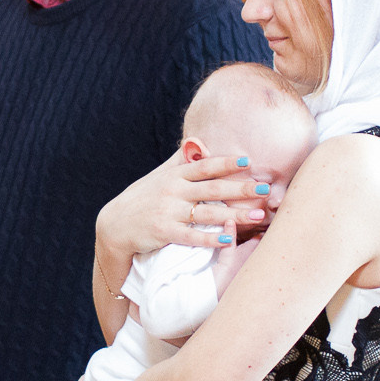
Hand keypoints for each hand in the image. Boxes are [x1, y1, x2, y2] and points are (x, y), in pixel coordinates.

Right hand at [96, 151, 270, 258]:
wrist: (114, 224)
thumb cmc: (142, 198)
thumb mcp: (159, 175)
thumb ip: (181, 160)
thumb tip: (199, 142)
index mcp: (174, 175)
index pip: (205, 166)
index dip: (226, 162)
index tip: (249, 160)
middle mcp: (173, 190)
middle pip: (212, 188)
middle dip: (240, 188)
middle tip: (265, 188)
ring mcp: (168, 211)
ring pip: (207, 212)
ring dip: (234, 214)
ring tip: (258, 216)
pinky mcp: (163, 232)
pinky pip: (191, 236)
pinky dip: (210, 237)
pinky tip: (229, 239)